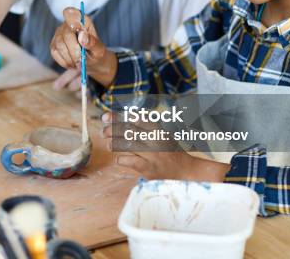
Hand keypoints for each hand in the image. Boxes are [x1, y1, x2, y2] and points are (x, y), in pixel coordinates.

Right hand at [50, 7, 116, 86]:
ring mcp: (59, 34)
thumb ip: (93, 42)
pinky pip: (55, 52)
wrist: (90, 62)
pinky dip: (64, 61)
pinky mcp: (54, 44)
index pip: (71, 13)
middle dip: (74, 51)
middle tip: (81, 61)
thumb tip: (82, 36)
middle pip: (67, 35)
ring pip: (59, 45)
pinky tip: (71, 64)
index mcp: (82, 20)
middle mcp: (68, 24)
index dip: (72, 20)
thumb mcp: (99, 50)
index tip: (79, 30)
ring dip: (69, 58)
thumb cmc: (95, 53)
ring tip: (78, 64)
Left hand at [100, 112, 229, 180]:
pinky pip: (129, 161)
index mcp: (158, 129)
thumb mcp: (162, 135)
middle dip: (112, 129)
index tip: (105, 116)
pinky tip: (118, 158)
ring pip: (127, 145)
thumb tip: (123, 118)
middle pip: (128, 130)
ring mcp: (152, 154)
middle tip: (102, 130)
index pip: (135, 119)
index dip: (118, 116)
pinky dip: (120, 158)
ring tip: (108, 144)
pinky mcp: (149, 169)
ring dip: (113, 143)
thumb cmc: (171, 152)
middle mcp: (155, 140)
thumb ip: (146, 127)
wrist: (186, 172)